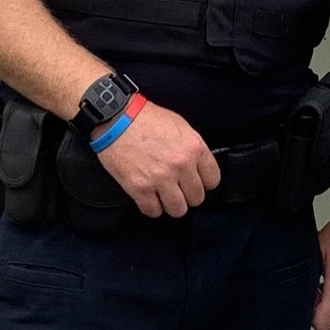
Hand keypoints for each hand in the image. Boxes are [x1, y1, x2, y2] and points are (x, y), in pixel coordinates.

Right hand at [93, 102, 219, 217]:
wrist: (116, 118)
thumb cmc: (145, 119)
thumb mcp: (180, 126)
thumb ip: (192, 148)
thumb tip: (199, 167)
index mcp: (194, 148)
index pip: (213, 180)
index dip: (204, 182)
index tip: (196, 181)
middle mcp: (180, 165)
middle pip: (196, 198)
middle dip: (187, 194)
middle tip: (178, 187)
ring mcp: (160, 179)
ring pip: (178, 210)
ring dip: (171, 204)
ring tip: (163, 193)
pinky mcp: (140, 189)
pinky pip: (153, 211)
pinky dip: (151, 206)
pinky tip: (149, 196)